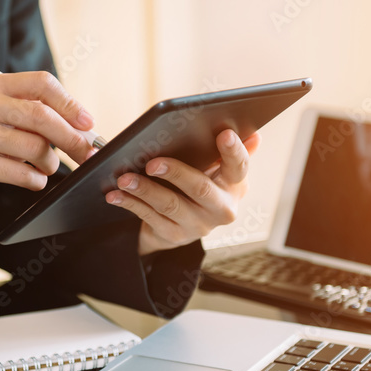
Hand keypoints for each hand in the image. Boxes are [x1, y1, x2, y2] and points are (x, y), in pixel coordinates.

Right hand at [0, 71, 95, 217]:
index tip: (88, 122)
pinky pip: (23, 174)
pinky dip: (37, 180)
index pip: (42, 83)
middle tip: (86, 152)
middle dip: (71, 137)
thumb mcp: (3, 114)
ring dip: (51, 163)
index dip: (70, 103)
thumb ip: (37, 114)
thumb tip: (84, 130)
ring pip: (35, 148)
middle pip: (41, 116)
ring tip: (47, 166)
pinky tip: (33, 178)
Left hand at [105, 129, 259, 255]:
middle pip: (200, 188)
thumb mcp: (216, 170)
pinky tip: (116, 195)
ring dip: (144, 190)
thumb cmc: (198, 185)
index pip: (239, 166)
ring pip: (170, 205)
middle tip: (152, 162)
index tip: (223, 133)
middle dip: (175, 173)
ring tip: (125, 178)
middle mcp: (222, 208)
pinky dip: (131, 204)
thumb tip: (254, 136)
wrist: (183, 224)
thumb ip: (230, 153)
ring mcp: (198, 226)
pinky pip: (150, 218)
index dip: (233, 151)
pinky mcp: (175, 237)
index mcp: (235, 185)